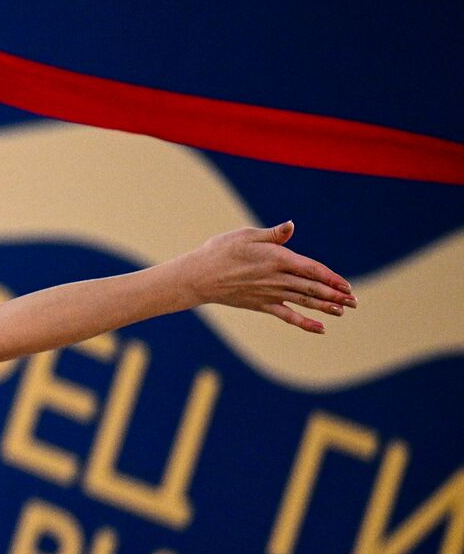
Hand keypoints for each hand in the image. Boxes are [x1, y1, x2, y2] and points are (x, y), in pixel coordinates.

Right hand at [181, 221, 356, 332]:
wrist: (198, 276)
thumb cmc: (220, 251)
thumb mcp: (246, 236)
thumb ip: (273, 234)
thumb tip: (291, 225)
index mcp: (277, 258)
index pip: (312, 269)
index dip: (331, 277)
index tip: (347, 285)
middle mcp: (277, 278)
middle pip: (312, 287)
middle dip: (335, 294)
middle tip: (355, 301)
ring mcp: (270, 294)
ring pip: (304, 301)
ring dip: (326, 306)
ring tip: (344, 311)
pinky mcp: (261, 305)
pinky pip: (287, 315)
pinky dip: (305, 322)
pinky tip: (321, 328)